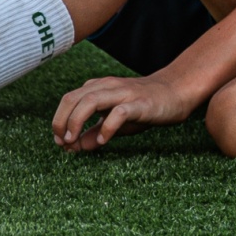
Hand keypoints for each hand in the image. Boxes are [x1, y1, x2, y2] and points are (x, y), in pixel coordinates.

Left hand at [52, 71, 196, 150]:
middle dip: (61, 122)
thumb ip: (94, 132)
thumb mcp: (114, 120)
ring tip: (74, 141)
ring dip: (76, 123)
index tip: (60, 142)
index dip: (58, 121)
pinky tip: (104, 141)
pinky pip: (118, 113)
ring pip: (90, 101)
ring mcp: (124, 94)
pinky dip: (106, 128)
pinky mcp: (140, 103)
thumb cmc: (144, 106)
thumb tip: (74, 148)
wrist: (177, 92)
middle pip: (73, 98)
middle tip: (63, 143)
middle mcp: (108, 86)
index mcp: (99, 88)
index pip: (69, 100)